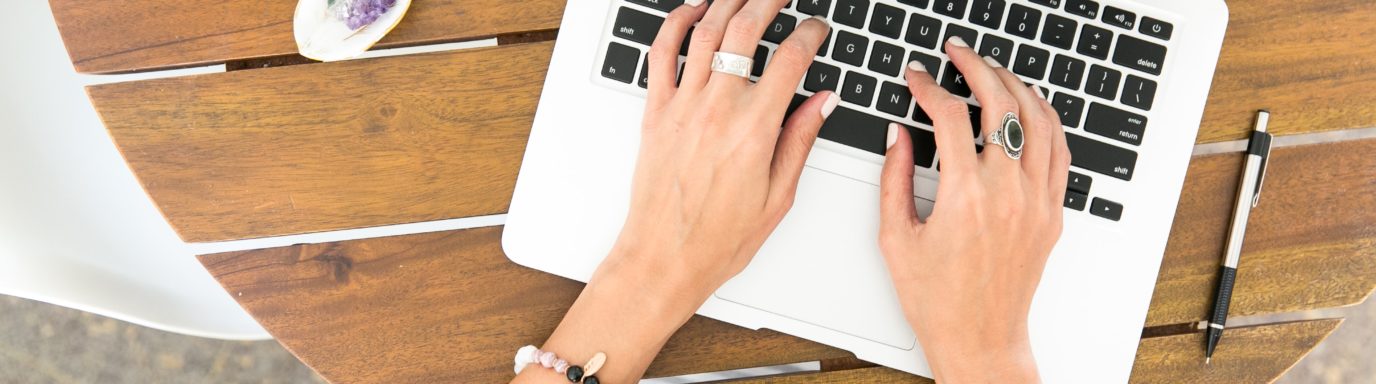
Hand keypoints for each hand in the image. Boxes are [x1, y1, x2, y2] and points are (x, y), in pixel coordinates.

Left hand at [610, 1, 833, 305]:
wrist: (664, 258)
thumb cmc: (717, 239)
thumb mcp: (778, 196)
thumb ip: (800, 140)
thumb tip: (822, 101)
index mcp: (755, 130)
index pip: (791, 59)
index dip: (810, 34)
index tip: (817, 29)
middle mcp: (718, 110)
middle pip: (745, 30)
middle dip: (769, 1)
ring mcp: (683, 107)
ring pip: (705, 32)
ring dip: (727, 2)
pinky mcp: (655, 112)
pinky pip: (661, 54)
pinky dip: (676, 23)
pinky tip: (692, 10)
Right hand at [878, 38, 1070, 382]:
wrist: (979, 337)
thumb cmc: (937, 299)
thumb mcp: (896, 237)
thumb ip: (894, 178)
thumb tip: (898, 134)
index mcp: (966, 196)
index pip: (951, 116)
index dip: (929, 87)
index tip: (916, 77)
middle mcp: (1008, 193)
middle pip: (1001, 104)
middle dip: (976, 67)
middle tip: (958, 53)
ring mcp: (1037, 201)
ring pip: (1038, 120)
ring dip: (1015, 85)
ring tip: (993, 70)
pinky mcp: (1052, 213)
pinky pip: (1059, 151)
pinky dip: (1046, 119)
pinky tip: (1030, 106)